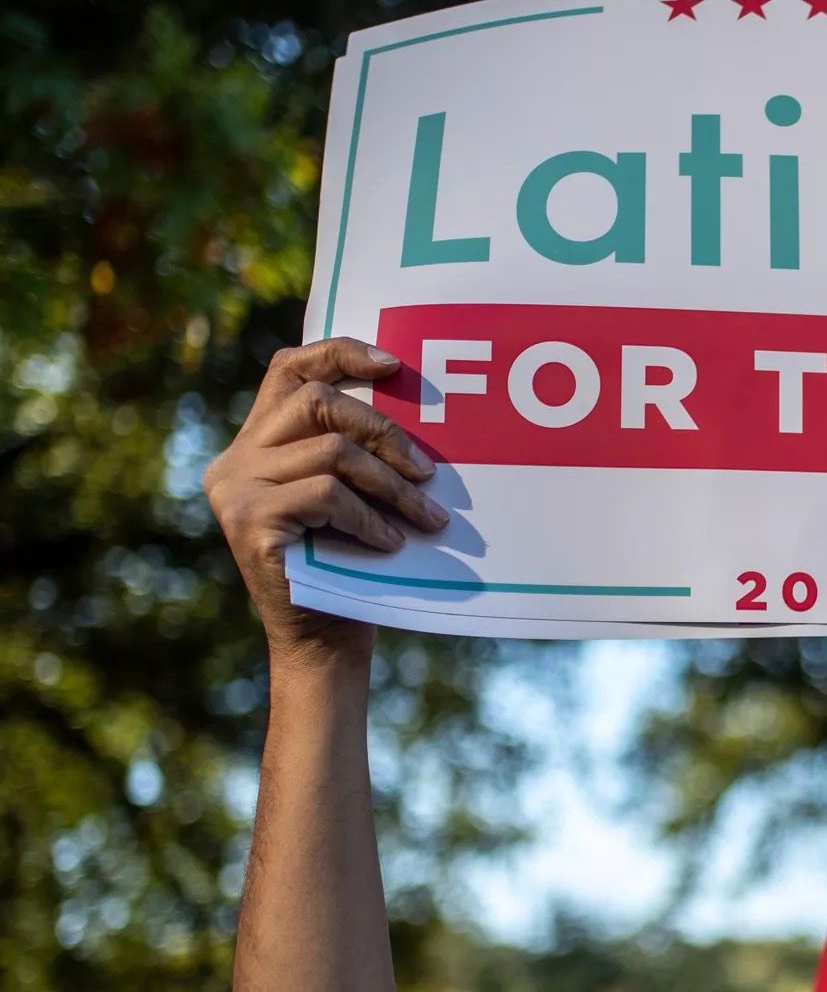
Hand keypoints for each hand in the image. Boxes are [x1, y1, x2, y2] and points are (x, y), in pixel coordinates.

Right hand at [204, 337, 447, 660]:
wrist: (320, 638)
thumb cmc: (348, 562)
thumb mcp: (349, 494)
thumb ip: (351, 448)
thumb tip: (412, 397)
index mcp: (255, 442)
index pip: (289, 369)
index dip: (340, 353)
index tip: (394, 365)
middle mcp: (234, 460)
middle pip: (317, 401)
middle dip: (385, 430)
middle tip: (427, 473)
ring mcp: (235, 490)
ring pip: (332, 452)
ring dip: (391, 485)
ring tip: (426, 515)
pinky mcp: (249, 521)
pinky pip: (327, 495)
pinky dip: (371, 517)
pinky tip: (392, 541)